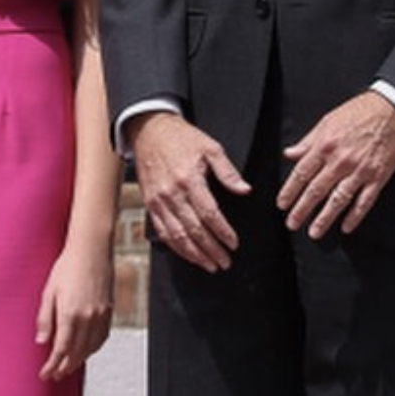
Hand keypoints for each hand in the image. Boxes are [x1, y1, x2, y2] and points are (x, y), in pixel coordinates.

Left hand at [35, 238, 112, 380]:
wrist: (91, 250)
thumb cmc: (67, 266)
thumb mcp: (48, 290)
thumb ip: (45, 318)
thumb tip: (42, 341)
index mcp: (70, 314)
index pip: (61, 350)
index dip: (52, 365)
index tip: (45, 374)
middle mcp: (87, 318)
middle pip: (76, 354)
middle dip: (65, 367)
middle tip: (55, 375)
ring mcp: (100, 316)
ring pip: (90, 349)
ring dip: (79, 361)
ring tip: (68, 366)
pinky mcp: (109, 312)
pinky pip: (101, 338)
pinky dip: (93, 349)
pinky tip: (86, 350)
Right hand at [129, 112, 249, 271]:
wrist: (149, 130)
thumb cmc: (181, 138)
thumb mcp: (210, 147)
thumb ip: (228, 171)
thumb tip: (245, 190)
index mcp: (189, 179)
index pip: (210, 214)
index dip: (223, 232)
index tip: (234, 243)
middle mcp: (172, 193)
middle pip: (194, 230)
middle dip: (211, 250)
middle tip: (225, 262)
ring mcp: (158, 200)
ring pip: (177, 235)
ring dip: (194, 254)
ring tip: (210, 265)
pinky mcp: (150, 203)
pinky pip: (162, 230)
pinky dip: (175, 246)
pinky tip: (187, 254)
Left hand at [278, 92, 394, 238]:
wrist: (391, 110)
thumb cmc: (357, 113)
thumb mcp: (326, 122)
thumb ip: (307, 142)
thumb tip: (289, 154)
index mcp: (324, 146)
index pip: (301, 173)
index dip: (290, 191)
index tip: (282, 204)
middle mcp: (339, 161)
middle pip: (316, 190)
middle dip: (302, 209)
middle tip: (292, 224)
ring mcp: (360, 171)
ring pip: (338, 200)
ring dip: (325, 218)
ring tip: (314, 232)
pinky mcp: (378, 177)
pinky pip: (365, 201)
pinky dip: (355, 216)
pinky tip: (347, 227)